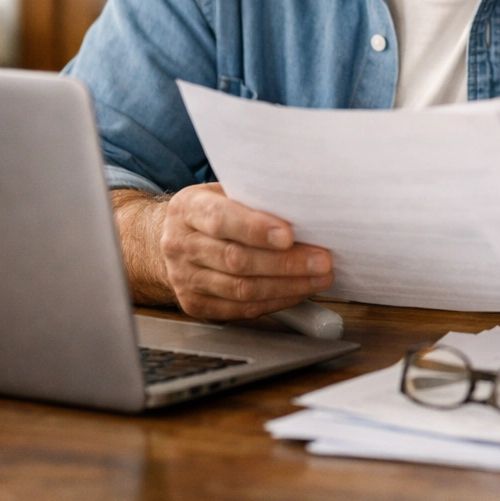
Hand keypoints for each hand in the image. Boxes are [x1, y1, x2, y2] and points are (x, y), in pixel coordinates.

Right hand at [115, 184, 334, 319]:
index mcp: (187, 208)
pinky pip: (240, 309)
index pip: (221, 219)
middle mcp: (180, 244)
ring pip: (241, 289)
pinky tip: (298, 291)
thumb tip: (304, 207)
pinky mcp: (194, 304)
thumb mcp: (226, 191)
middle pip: (236, 259)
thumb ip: (255, 198)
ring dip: (287, 286)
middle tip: (321, 260)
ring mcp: (184, 278)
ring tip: (319, 277)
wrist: (178, 238)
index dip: (256, 229)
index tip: (289, 235)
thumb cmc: (215, 210)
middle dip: (285, 262)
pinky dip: (275, 301)